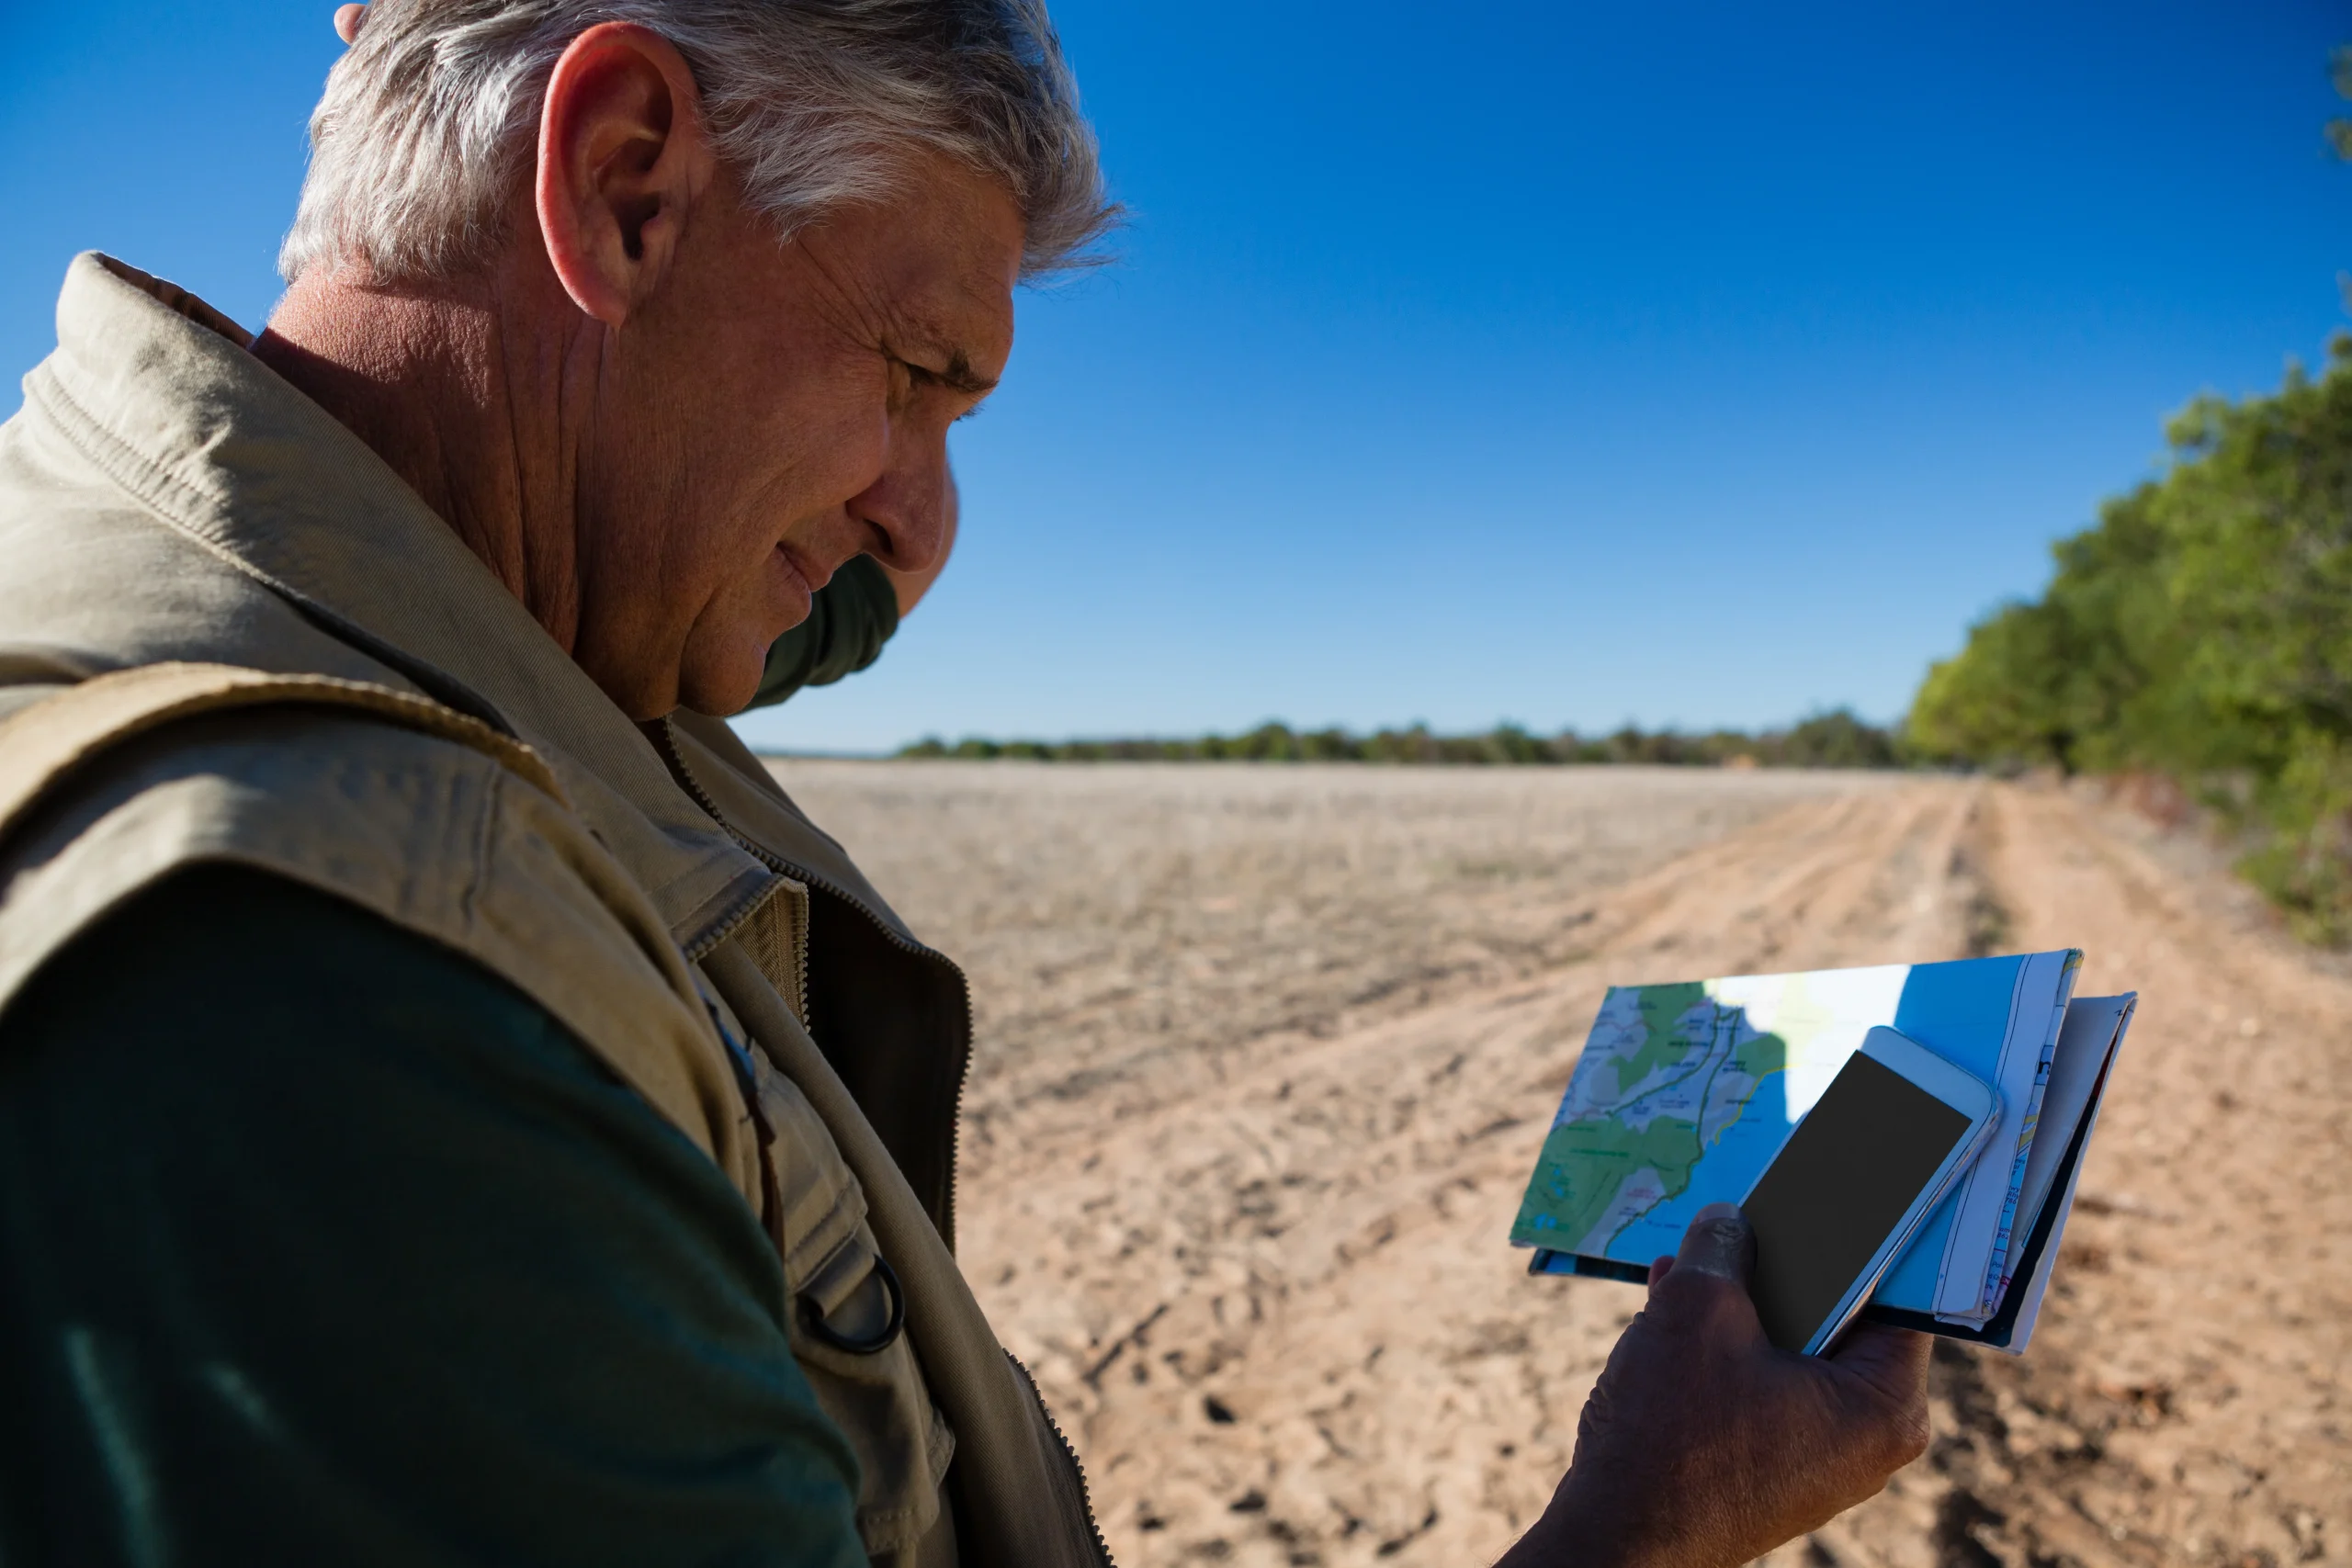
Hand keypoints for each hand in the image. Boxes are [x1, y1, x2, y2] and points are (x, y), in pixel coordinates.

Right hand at [1498, 1204, 1930, 1567]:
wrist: (1618, 1539)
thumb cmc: (1673, 1436)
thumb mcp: (1697, 1311)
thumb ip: (1722, 1249)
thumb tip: (1728, 1221)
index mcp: (1883, 1406)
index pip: (1898, 1294)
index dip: (1867, 1232)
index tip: (1847, 1180)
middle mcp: (1864, 1436)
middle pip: (1838, 1316)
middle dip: (1785, 1259)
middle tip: (1755, 1206)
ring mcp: (1814, 1454)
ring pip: (1788, 1344)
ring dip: (1741, 1296)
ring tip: (1693, 1253)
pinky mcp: (1765, 1463)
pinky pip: (1757, 1379)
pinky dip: (1721, 1341)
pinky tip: (1672, 1297)